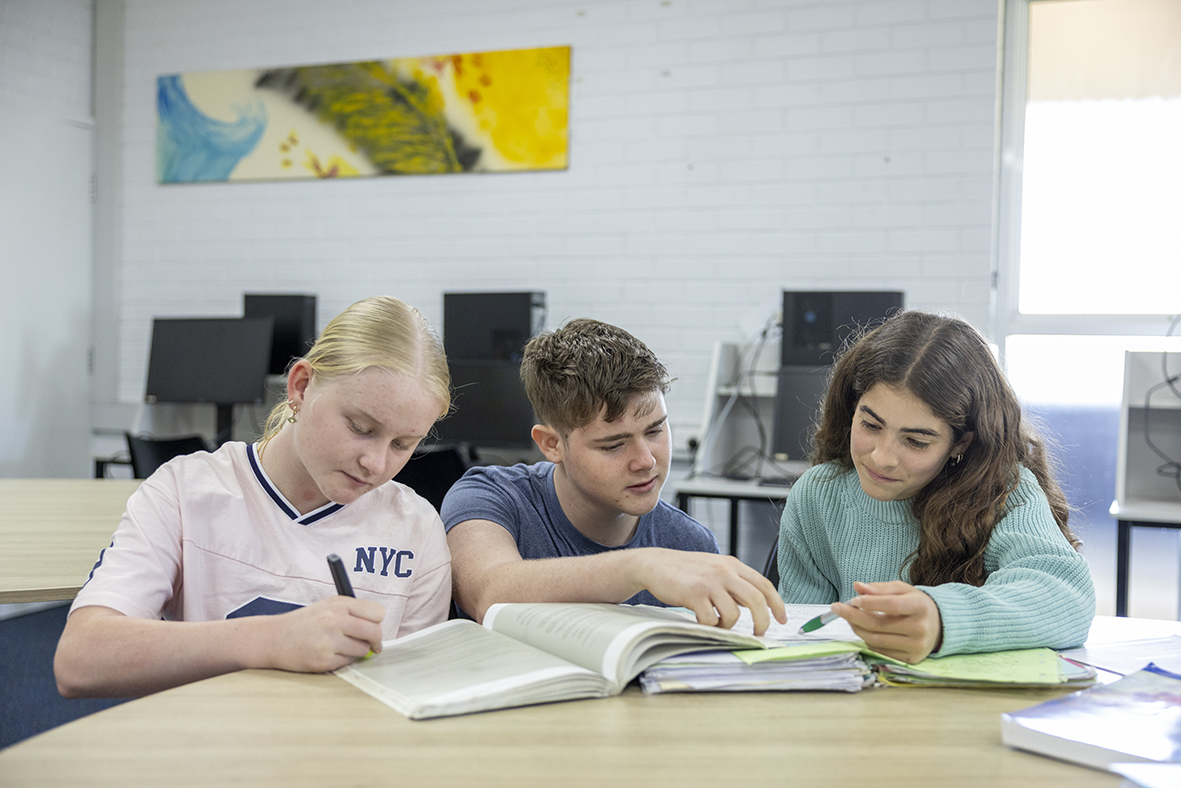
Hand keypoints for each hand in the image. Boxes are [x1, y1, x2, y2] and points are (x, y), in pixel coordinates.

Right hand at [263, 596, 385, 672]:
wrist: (274, 638)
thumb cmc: (304, 623)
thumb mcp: (328, 606)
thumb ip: (353, 613)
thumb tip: (378, 629)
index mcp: (339, 604)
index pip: (377, 613)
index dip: (378, 622)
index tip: (374, 627)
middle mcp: (334, 620)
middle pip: (375, 632)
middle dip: (376, 641)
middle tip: (372, 644)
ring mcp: (329, 641)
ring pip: (363, 650)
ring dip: (357, 651)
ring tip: (342, 646)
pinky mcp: (323, 660)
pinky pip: (348, 662)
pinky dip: (343, 660)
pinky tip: (329, 653)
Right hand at [636, 549, 787, 635]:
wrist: (656, 564)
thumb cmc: (686, 570)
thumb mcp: (715, 568)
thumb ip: (735, 582)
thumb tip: (756, 604)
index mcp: (733, 565)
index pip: (764, 584)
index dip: (777, 604)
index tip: (781, 618)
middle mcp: (724, 571)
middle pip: (756, 600)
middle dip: (762, 621)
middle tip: (758, 632)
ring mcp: (709, 582)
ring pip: (733, 614)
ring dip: (728, 626)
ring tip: (717, 623)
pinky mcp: (694, 594)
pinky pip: (711, 619)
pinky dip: (709, 625)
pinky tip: (702, 620)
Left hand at [833, 581, 942, 663]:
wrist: (939, 625)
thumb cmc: (916, 604)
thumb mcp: (902, 590)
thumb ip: (879, 588)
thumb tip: (857, 587)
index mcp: (920, 606)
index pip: (891, 605)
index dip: (870, 602)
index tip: (852, 599)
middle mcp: (920, 628)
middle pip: (878, 625)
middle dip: (853, 616)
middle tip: (836, 608)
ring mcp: (916, 646)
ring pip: (876, 640)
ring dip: (857, 628)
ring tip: (849, 618)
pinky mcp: (911, 659)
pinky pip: (880, 650)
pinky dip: (867, 640)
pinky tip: (863, 629)